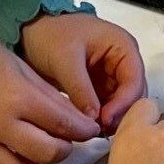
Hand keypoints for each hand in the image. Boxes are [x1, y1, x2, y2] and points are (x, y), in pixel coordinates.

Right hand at [0, 21, 100, 163]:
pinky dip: (3, 163)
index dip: (82, 131)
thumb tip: (75, 119)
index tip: (88, 131)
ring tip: (31, 146)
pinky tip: (4, 146)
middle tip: (63, 140)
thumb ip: (48, 96)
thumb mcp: (20, 67)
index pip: (63, 125)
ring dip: (32, 163)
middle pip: (47, 155)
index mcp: (18, 99)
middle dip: (63, 149)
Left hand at [21, 12, 146, 133]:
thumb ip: (81, 89)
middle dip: (120, 113)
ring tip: (93, 131)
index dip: (124, 103)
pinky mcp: (98, 87)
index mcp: (122, 47)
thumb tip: (93, 118)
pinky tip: (88, 127)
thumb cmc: (49, 34)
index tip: (106, 120)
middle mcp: (122, 62)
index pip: (134, 80)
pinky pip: (106, 106)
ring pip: (121, 104)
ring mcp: (111, 75)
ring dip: (111, 118)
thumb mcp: (65, 59)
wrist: (29, 32)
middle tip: (101, 130)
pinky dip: (100, 118)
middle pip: (133, 95)